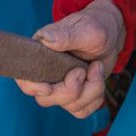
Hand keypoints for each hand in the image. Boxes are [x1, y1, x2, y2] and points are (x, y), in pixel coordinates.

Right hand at [15, 0, 124, 118]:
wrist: (111, 34)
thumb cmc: (96, 26)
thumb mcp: (85, 28)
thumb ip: (65, 35)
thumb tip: (45, 38)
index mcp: (41, 54)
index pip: (25, 78)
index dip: (32, 87)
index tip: (48, 87)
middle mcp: (47, 72)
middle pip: (46, 99)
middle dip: (71, 89)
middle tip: (84, 70)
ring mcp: (61, 85)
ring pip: (69, 106)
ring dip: (90, 90)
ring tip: (97, 67)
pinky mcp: (76, 94)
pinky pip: (81, 110)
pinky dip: (95, 99)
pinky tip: (98, 78)